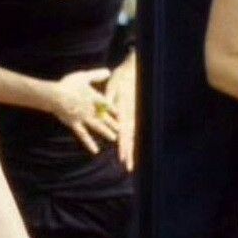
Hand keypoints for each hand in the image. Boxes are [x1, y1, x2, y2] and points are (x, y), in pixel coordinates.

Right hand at [46, 68, 116, 154]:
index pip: (108, 104)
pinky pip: (83, 135)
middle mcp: (91, 109)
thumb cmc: (68, 84)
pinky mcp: (74, 124)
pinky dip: (89, 143)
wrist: (55, 95)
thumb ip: (96, 74)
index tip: (123, 114)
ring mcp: (83, 118)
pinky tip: (95, 151)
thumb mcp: (83, 76)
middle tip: (123, 129)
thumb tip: (109, 71)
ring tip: (114, 138)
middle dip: (114, 123)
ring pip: (97, 126)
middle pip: (105, 117)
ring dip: (106, 132)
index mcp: (94, 97)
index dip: (116, 109)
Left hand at [102, 55, 135, 171]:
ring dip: (130, 149)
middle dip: (129, 152)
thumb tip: (105, 107)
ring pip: (131, 136)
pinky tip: (127, 149)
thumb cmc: (122, 78)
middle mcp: (130, 116)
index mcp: (125, 111)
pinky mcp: (131, 115)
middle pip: (130, 138)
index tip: (122, 157)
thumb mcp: (113, 86)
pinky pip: (130, 130)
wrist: (133, 71)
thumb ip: (109, 98)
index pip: (124, 132)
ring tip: (129, 163)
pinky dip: (129, 140)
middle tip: (128, 166)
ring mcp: (132, 116)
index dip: (124, 145)